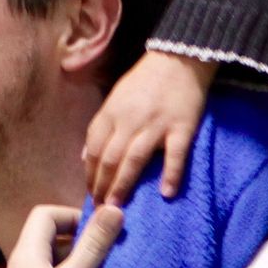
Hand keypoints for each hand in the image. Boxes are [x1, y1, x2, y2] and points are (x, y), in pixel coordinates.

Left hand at [0, 203, 123, 267]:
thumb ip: (93, 247)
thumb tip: (114, 208)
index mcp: (24, 254)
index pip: (44, 214)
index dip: (72, 216)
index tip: (97, 233)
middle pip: (44, 240)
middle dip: (75, 243)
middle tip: (102, 259)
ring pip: (44, 267)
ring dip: (69, 267)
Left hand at [83, 50, 216, 204]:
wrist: (177, 59)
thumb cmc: (144, 81)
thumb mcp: (115, 99)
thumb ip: (101, 127)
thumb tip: (85, 157)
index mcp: (111, 112)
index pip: (94, 148)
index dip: (90, 174)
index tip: (90, 194)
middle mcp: (130, 120)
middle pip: (111, 158)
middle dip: (103, 186)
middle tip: (100, 208)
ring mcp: (156, 124)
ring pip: (134, 159)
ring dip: (124, 185)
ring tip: (117, 207)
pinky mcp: (182, 128)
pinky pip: (175, 155)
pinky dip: (171, 174)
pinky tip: (166, 193)